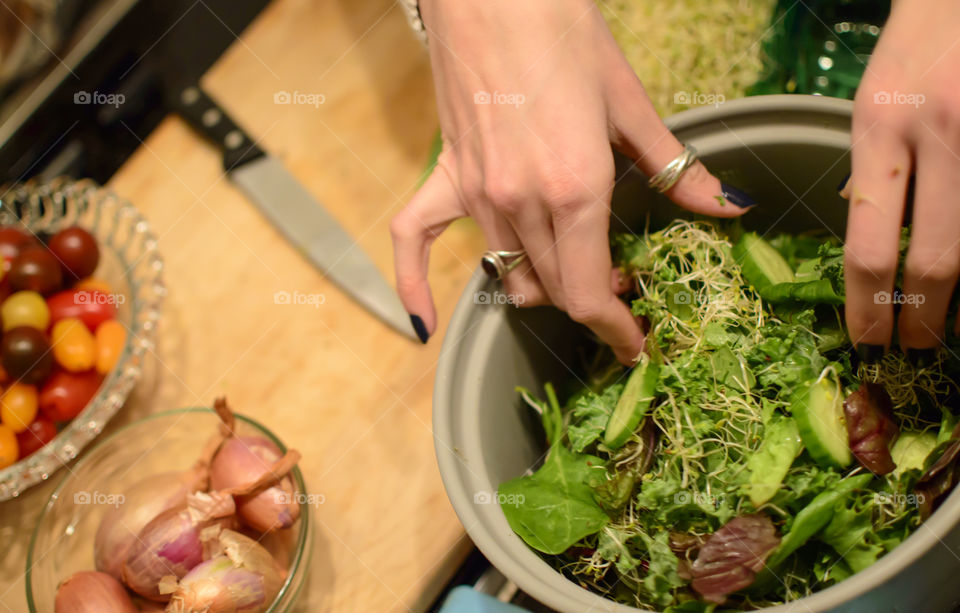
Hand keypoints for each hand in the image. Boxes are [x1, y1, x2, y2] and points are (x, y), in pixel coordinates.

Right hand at [390, 0, 753, 362]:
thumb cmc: (563, 31)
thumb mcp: (629, 100)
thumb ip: (674, 166)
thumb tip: (725, 207)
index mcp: (574, 188)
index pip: (588, 294)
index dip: (614, 329)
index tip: (634, 342)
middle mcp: (522, 202)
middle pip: (554, 290)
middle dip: (594, 303)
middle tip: (625, 288)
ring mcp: (478, 192)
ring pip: (510, 273)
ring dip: (547, 287)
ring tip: (577, 269)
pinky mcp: (447, 173)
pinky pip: (415, 240)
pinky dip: (415, 285)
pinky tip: (423, 322)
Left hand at [844, 0, 959, 364]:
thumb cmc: (915, 52)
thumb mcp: (873, 106)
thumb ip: (875, 175)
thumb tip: (876, 256)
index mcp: (879, 127)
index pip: (867, 245)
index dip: (867, 306)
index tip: (865, 338)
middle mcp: (940, 132)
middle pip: (934, 262)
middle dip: (922, 319)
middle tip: (911, 347)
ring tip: (952, 330)